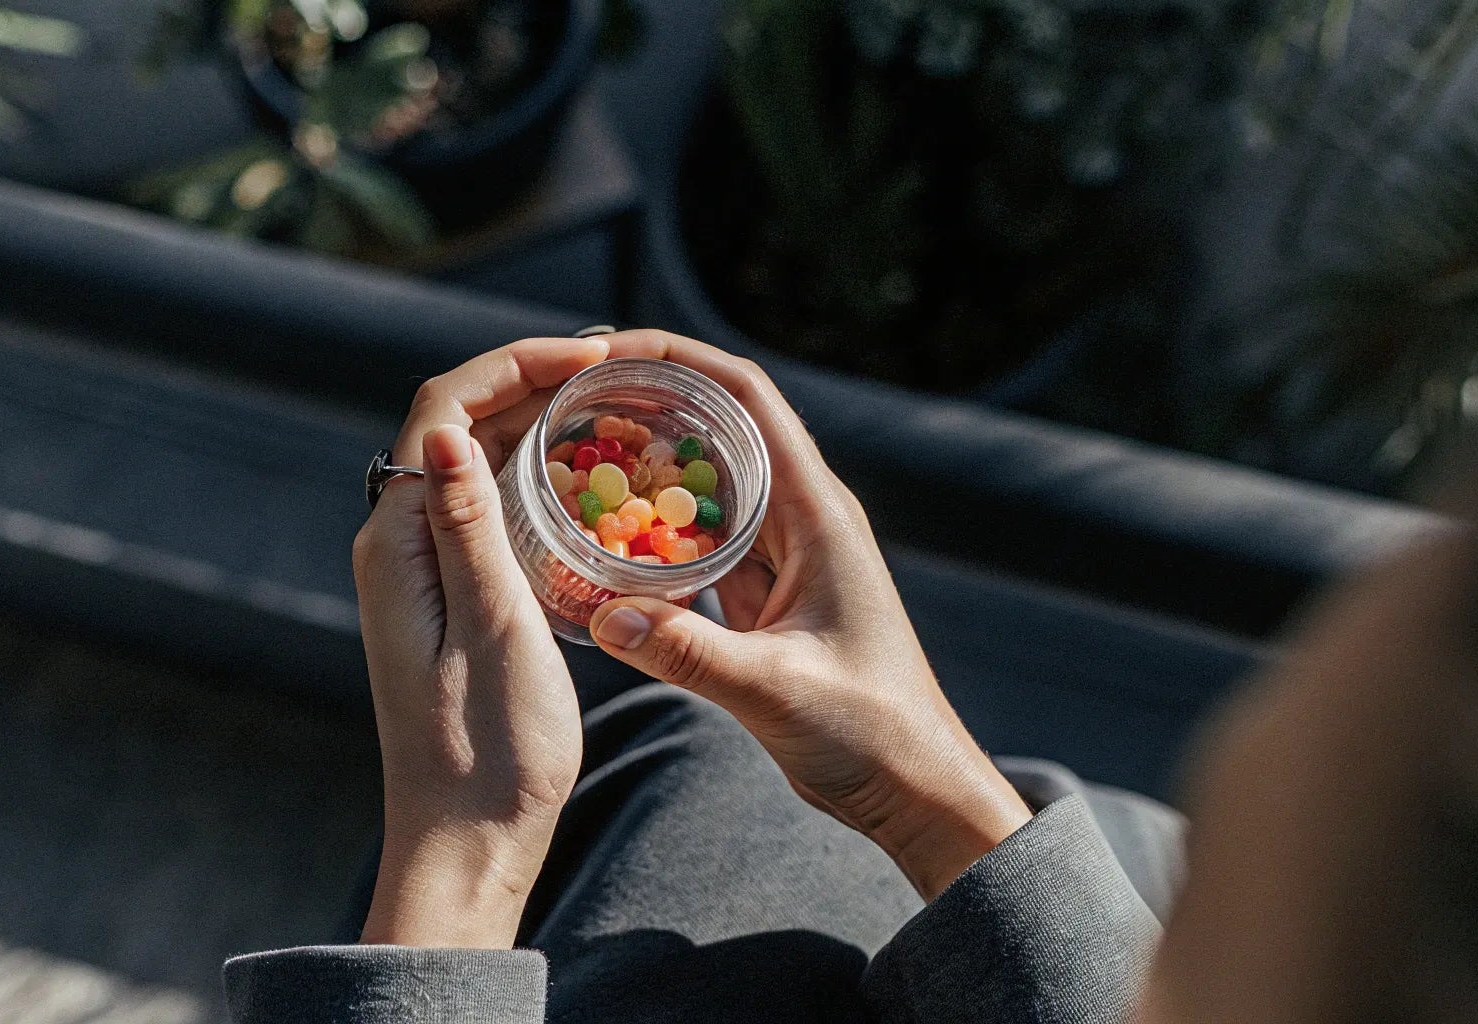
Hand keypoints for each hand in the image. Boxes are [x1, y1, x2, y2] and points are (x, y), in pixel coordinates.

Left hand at [352, 336, 609, 947]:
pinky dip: (535, 475)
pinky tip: (587, 479)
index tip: (593, 353)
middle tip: (618, 367)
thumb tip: (442, 428)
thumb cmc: (486, 752)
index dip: (515, 363)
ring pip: (473, 462)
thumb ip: (470, 529)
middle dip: (532, 379)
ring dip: (536, 422)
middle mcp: (396, 546)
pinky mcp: (448, 598)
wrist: (466, 843)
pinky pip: (486, 507)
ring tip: (612, 403)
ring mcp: (420, 571)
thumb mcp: (493, 632)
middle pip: (455, 423)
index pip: (442, 408)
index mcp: (397, 544)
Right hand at [585, 331, 1033, 899]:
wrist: (915, 791)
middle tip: (563, 399)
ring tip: (567, 452)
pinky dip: (652, 535)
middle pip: (717, 427)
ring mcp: (785, 558)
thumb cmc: (872, 733)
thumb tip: (603, 615)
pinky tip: (599, 538)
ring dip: (645, 466)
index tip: (605, 350)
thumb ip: (689, 654)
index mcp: (817, 512)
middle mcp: (802, 519)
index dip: (678, 358)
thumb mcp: (776, 691)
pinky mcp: (768, 599)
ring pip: (705, 486)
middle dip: (645, 402)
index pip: (745, 397)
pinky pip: (700, 546)